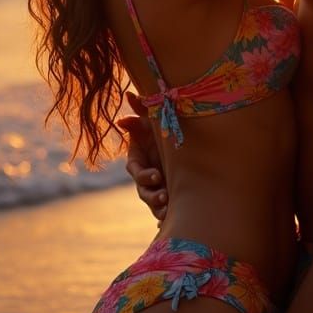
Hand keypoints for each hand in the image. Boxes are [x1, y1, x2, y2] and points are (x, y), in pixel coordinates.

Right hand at [117, 92, 166, 221]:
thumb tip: (129, 94)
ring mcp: (155, 188)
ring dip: (159, 206)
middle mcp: (145, 176)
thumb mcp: (154, 121)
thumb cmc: (163, 132)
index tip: (156, 175)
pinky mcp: (167, 197)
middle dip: (152, 195)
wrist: (184, 148)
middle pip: (143, 190)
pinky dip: (167, 215)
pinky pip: (163, 210)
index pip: (136, 170)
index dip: (144, 174)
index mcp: (138, 160)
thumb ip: (141, 109)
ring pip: (153, 203)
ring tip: (168, 209)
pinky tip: (173, 218)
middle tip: (163, 196)